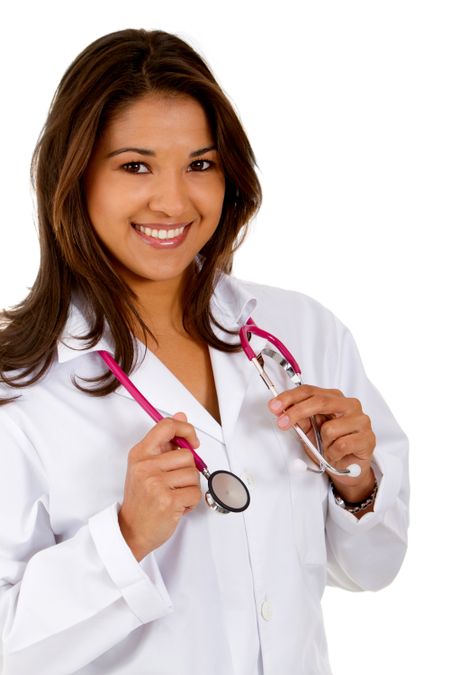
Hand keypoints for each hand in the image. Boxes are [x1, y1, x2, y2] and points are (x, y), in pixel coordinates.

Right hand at [118, 412, 201, 560]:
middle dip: (188, 471)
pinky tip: (177, 506)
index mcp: (140, 454)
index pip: (166, 427)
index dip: (186, 429)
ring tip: (174, 495)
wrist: (131, 531)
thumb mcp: (146, 466)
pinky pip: (195, 493)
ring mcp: (156, 484)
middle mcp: (146, 466)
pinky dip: (191, 502)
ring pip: (194, 475)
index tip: (192, 441)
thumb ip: (165, 442)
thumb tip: (181, 416)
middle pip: (187, 455)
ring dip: (190, 488)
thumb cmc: (142, 499)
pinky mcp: (168, 501)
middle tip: (174, 483)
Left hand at [268, 385, 375, 502]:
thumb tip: (283, 410)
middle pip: (320, 401)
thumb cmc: (330, 446)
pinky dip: (333, 454)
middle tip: (281, 423)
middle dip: (297, 412)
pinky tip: (337, 455)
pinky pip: (341, 445)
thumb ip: (299, 419)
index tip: (274, 406)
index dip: (290, 397)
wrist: (348, 470)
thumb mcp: (309, 431)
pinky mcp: (368, 438)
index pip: (310, 391)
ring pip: (329, 428)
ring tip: (327, 448)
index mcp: (334, 398)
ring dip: (323, 443)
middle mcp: (349, 404)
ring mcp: (361, 420)